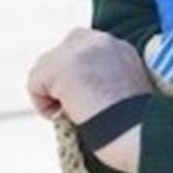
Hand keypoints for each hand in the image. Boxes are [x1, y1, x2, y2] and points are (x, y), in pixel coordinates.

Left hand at [28, 29, 152, 170]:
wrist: (138, 131)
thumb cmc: (135, 126)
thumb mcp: (127, 91)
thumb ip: (107, 78)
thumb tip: (80, 91)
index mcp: (121, 48)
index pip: (83, 52)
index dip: (79, 78)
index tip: (91, 101)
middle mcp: (102, 40)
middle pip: (60, 54)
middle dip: (62, 80)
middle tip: (80, 107)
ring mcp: (80, 49)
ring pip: (45, 69)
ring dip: (55, 94)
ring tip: (79, 113)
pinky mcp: (61, 65)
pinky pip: (35, 85)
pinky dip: (45, 106)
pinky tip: (70, 115)